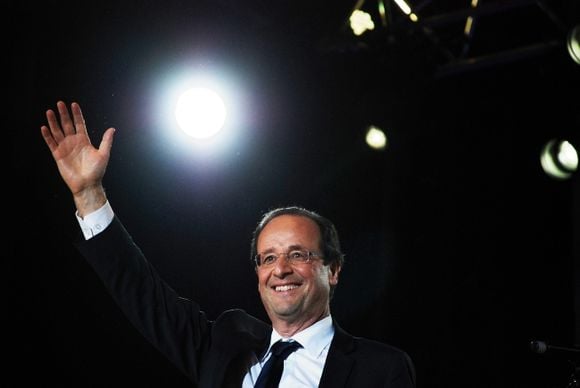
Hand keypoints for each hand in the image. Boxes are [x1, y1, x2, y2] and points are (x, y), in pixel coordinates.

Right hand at [41, 101, 114, 215]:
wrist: (87, 184)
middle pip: (67, 125)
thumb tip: (112, 129)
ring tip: (50, 111)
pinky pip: (51, 143)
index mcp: (84, 141)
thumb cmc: (97, 171)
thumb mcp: (104, 154)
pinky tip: (44, 127)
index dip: (77, 114)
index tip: (74, 104)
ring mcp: (65, 148)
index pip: (79, 124)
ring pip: (57, 131)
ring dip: (53, 122)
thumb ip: (106, 141)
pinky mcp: (58, 155)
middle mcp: (74, 142)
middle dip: (64, 114)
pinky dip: (47, 135)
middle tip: (60, 103)